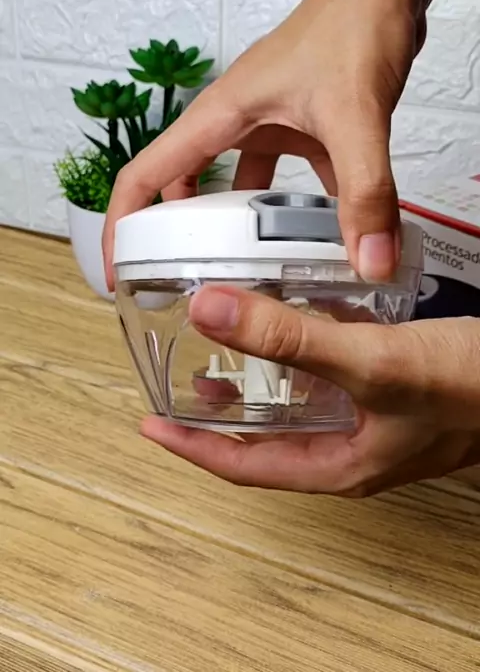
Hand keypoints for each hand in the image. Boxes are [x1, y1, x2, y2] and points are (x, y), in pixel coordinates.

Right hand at [103, 0, 425, 290]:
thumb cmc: (353, 22)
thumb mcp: (353, 118)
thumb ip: (363, 194)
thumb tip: (370, 262)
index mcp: (219, 115)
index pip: (145, 174)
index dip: (122, 224)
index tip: (119, 268)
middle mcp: (236, 119)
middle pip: (184, 183)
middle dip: (177, 233)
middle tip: (182, 278)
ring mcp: (270, 120)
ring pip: (239, 183)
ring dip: (241, 223)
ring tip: (249, 268)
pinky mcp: (304, 122)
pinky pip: (292, 175)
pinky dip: (304, 205)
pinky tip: (327, 232)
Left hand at [141, 286, 479, 496]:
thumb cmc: (474, 388)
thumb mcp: (371, 363)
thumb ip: (290, 340)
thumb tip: (212, 315)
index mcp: (341, 463)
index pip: (246, 468)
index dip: (192, 447)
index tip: (150, 425)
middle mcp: (353, 445)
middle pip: (267, 438)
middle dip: (220, 415)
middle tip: (181, 384)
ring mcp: (373, 417)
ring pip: (299, 403)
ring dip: (260, 378)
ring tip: (226, 347)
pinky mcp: (390, 385)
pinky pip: (332, 374)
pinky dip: (304, 351)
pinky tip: (297, 318)